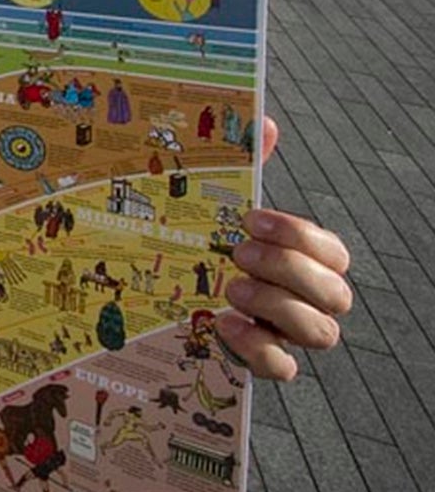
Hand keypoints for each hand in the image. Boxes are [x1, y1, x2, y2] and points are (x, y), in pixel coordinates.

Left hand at [216, 116, 353, 379]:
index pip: (333, 251)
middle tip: (239, 253)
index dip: (300, 235)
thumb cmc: (196, 241)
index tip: (250, 219)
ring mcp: (288, 334)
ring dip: (279, 308)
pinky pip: (284, 369)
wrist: (154, 293)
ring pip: (321, 333)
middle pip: (336, 293)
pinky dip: (261, 351)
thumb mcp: (212, 204)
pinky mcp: (261, 362)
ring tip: (232, 288)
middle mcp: (307, 300)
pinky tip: (226, 326)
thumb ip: (242, 166)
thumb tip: (265, 122)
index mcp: (303, 261)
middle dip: (290, 269)